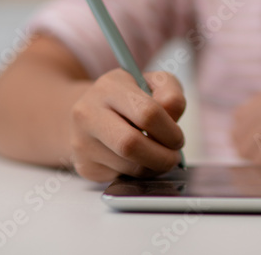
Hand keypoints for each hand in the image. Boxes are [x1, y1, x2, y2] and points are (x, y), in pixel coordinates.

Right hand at [68, 69, 185, 181]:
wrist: (89, 113)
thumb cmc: (128, 98)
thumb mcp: (152, 82)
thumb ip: (170, 93)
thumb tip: (172, 117)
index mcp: (109, 87)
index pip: (147, 113)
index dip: (170, 131)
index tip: (177, 137)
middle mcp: (88, 114)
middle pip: (131, 144)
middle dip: (162, 156)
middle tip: (174, 156)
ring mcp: (83, 143)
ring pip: (130, 167)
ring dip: (154, 167)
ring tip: (158, 157)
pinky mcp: (85, 166)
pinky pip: (122, 178)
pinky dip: (139, 174)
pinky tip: (138, 160)